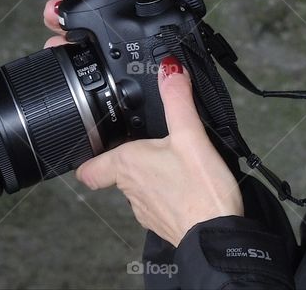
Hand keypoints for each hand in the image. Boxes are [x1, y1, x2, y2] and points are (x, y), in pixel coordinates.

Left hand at [42, 0, 244, 245]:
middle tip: (152, 140)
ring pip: (137, 186)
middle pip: (117, 171)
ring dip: (149, 173)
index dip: (89, 157)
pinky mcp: (163, 221)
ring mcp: (145, 209)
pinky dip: (166, 190)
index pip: (89, 168)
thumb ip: (178, 100)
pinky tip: (186, 183)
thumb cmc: (200, 190)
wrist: (216, 236)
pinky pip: (157, 201)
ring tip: (174, 160)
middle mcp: (129, 188)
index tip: (96, 144)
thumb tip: (169, 69)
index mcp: (127, 164)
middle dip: (131, 156)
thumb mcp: (191, 136)